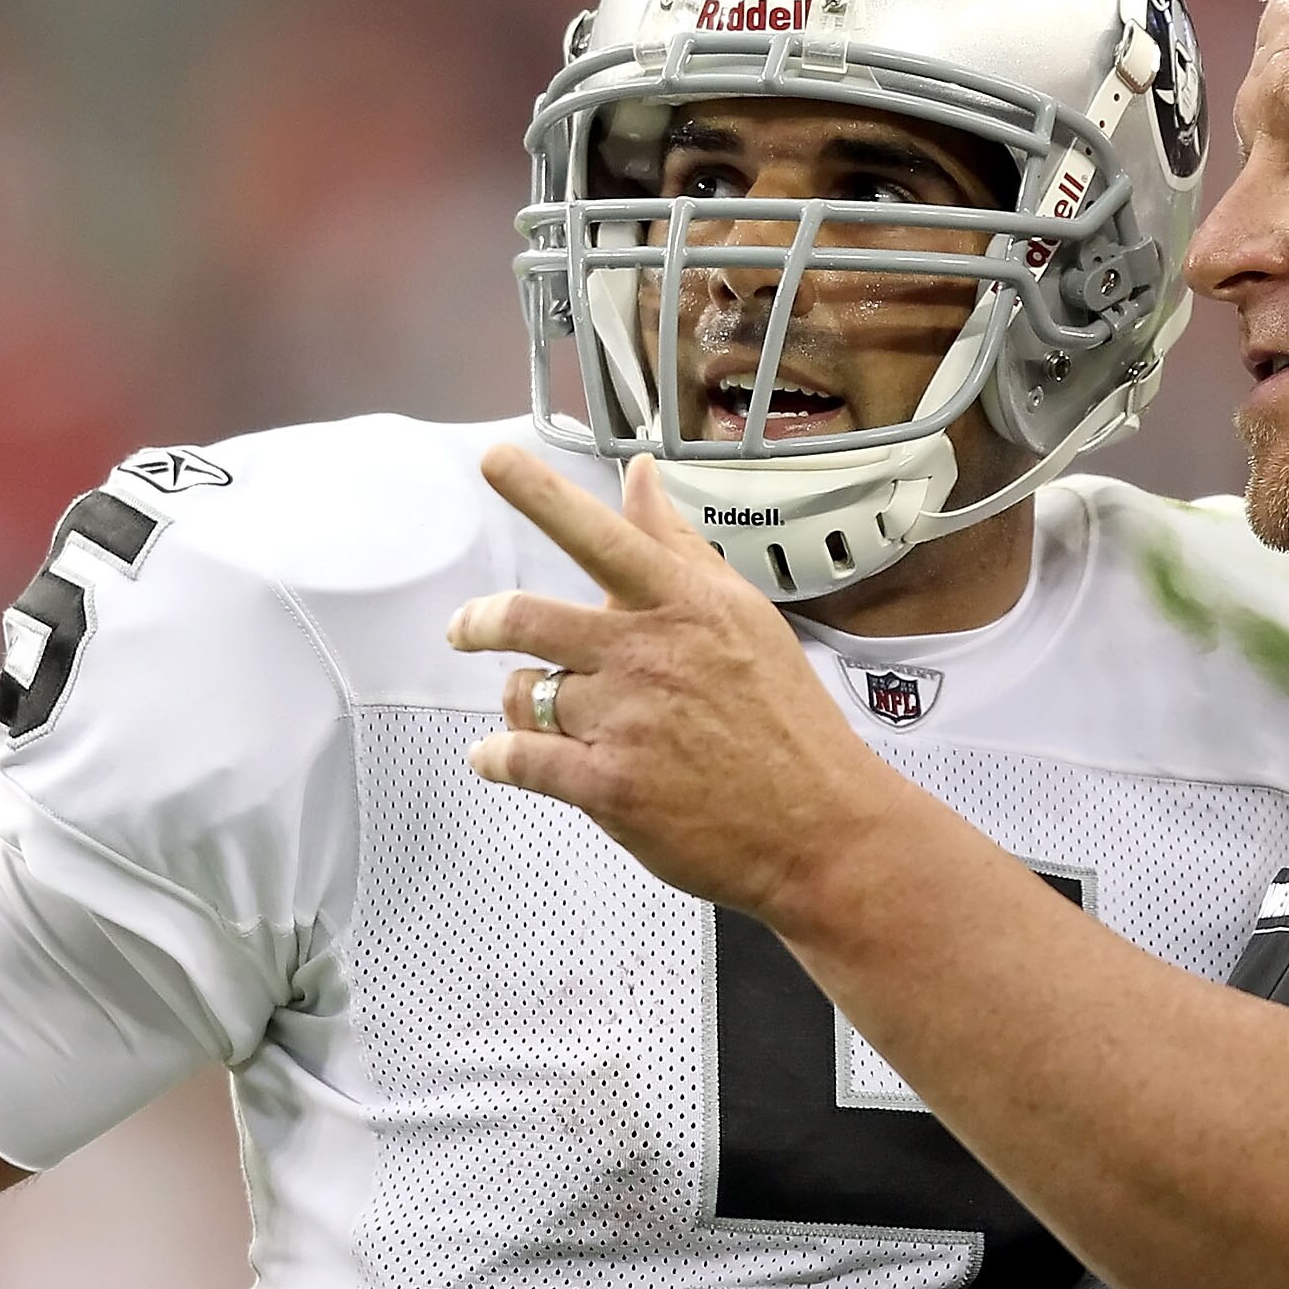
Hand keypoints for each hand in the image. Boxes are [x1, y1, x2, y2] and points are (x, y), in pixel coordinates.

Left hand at [447, 449, 903, 920]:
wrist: (821, 827)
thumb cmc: (787, 723)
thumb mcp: (745, 615)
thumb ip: (680, 544)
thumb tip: (640, 476)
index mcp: (684, 605)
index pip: (599, 535)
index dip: (539, 493)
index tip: (494, 460)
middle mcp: (648, 654)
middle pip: (527, 617)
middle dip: (480, 622)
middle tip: (467, 628)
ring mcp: (625, 721)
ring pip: (525, 691)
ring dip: (520, 698)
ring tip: (540, 711)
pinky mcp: (608, 787)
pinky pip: (519, 759)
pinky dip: (497, 757)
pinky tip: (498, 757)